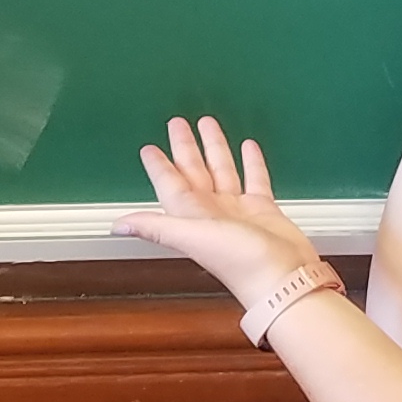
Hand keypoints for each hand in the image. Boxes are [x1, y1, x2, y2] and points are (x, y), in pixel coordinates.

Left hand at [116, 116, 327, 311]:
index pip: (170, 184)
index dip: (159, 166)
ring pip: (222, 171)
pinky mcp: (263, 210)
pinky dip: (251, 163)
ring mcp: (238, 210)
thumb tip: (118, 225)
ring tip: (209, 124)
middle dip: (185, 147)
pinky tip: (249, 146)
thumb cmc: (240, 262)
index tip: (150, 148)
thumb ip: (157, 227)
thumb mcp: (193, 238)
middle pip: (194, 172)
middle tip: (177, 123)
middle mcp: (212, 212)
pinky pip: (254, 180)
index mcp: (192, 215)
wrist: (283, 279)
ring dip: (215, 148)